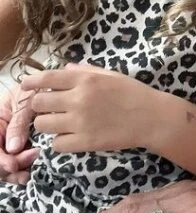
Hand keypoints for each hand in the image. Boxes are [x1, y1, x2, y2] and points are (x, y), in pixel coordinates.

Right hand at [0, 84, 38, 182]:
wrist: (43, 87)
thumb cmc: (31, 90)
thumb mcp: (23, 101)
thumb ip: (18, 123)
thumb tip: (14, 149)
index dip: (1, 161)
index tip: (13, 165)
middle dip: (8, 168)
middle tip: (28, 164)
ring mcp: (5, 143)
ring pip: (3, 167)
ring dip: (13, 173)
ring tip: (27, 172)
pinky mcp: (16, 149)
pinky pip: (13, 165)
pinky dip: (19, 170)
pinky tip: (27, 172)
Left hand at [22, 62, 164, 152]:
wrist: (152, 117)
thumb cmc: (134, 92)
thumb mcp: (111, 75)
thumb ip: (87, 71)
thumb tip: (66, 68)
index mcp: (86, 79)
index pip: (47, 78)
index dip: (31, 82)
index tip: (25, 86)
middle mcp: (79, 99)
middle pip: (39, 102)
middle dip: (40, 105)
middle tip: (49, 108)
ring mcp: (80, 122)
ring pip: (42, 125)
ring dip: (47, 124)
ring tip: (59, 124)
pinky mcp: (85, 142)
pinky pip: (56, 145)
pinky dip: (59, 142)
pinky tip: (70, 137)